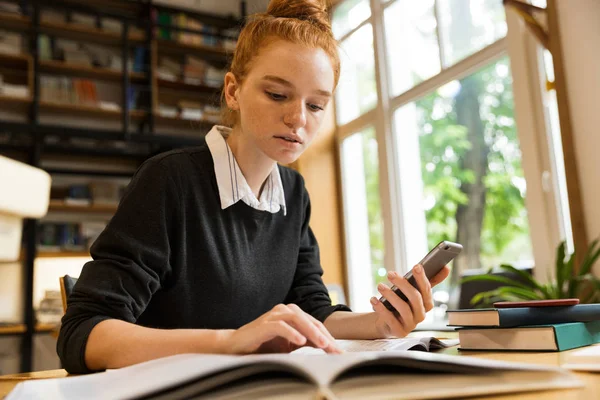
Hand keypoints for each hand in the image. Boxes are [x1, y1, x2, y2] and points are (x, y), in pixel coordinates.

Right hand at [225, 304, 341, 353]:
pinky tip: (300, 341)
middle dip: (324, 336)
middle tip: (335, 350)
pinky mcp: (264, 324)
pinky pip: (280, 326)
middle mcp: (285, 310)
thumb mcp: (290, 345)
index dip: (328, 338)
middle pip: (310, 321)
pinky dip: (291, 333)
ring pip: (298, 320)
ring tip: (323, 344)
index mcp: (293, 314)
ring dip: (312, 332)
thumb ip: (306, 342)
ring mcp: (274, 315)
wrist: (237, 345)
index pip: (316, 324)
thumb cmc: (264, 345)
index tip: (339, 352)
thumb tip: (328, 347)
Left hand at [370, 264, 449, 337]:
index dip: (422, 278)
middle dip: (403, 284)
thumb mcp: (413, 291)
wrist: (386, 322)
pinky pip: (391, 319)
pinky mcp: (399, 331)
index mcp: (426, 304)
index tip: (416, 266)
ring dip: (390, 295)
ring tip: (380, 286)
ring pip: (403, 309)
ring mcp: (410, 325)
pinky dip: (381, 309)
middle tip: (390, 274)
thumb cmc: (402, 302)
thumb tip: (446, 268)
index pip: (427, 290)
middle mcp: (421, 315)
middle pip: (415, 298)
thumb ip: (428, 281)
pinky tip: (373, 299)